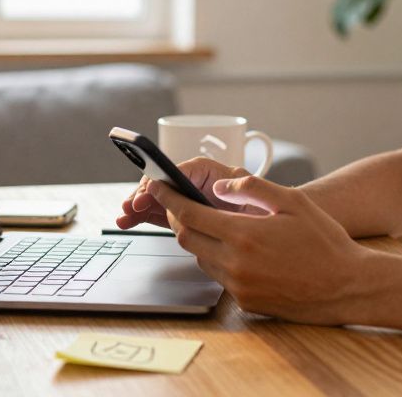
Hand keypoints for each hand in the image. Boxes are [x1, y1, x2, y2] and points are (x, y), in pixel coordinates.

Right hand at [114, 157, 263, 229]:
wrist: (276, 230)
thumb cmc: (269, 205)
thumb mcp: (256, 193)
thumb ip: (239, 188)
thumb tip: (218, 187)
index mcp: (213, 173)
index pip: (181, 171)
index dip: (162, 182)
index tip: (147, 191)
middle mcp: (199, 185)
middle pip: (166, 186)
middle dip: (145, 195)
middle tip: (130, 208)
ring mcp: (193, 202)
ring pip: (161, 201)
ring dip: (140, 207)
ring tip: (125, 217)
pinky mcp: (190, 218)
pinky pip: (164, 214)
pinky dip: (147, 217)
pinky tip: (132, 220)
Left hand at [150, 173, 376, 325]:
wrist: (347, 285)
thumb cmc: (325, 241)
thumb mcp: (293, 202)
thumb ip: (253, 188)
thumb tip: (220, 186)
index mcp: (244, 234)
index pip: (190, 214)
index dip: (169, 199)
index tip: (157, 187)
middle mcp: (235, 263)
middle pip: (187, 238)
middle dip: (181, 219)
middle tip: (185, 204)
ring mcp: (239, 286)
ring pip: (201, 259)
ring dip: (202, 241)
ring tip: (220, 227)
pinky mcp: (246, 302)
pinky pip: (220, 277)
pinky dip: (220, 261)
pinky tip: (242, 252)